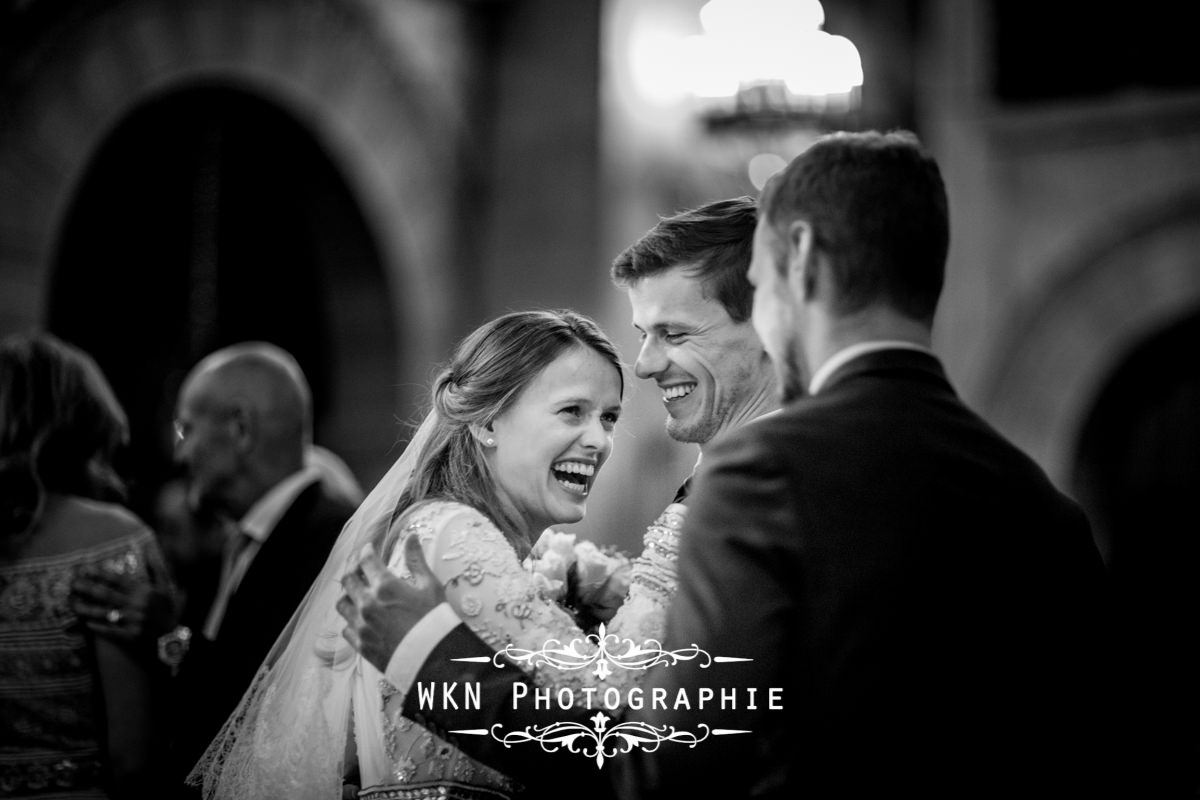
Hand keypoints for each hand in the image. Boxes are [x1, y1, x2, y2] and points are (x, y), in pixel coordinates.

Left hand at [71, 569, 177, 643]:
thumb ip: (156, 568)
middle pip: (106, 594)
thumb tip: (149, 550)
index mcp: (143, 591)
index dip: (100, 574)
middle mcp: (136, 604)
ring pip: (104, 613)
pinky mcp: (131, 636)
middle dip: (87, 588)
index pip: (117, 580)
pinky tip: (86, 623)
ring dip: (86, 608)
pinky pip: (111, 631)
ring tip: (72, 604)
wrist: (172, 635)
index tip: (85, 570)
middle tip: (72, 584)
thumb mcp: (166, 586)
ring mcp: (133, 621)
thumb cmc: (166, 608)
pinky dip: (98, 627)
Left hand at [337, 537, 444, 672]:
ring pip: (342, 603)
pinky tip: (360, 618)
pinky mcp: (361, 645)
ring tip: (357, 592)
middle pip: (348, 579)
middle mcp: (368, 604)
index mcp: (385, 586)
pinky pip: (346, 628)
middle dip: (352, 568)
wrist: (433, 658)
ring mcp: (362, 625)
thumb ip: (417, 560)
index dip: (366, 550)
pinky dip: (351, 620)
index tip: (369, 548)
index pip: (366, 560)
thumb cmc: (435, 620)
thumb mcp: (429, 586)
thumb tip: (412, 536)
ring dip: (347, 594)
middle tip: (359, 566)